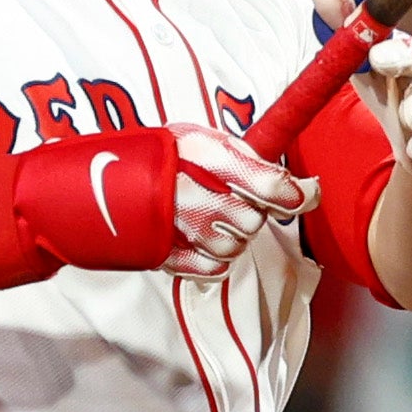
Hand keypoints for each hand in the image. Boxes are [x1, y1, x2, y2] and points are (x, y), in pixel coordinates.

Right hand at [165, 123, 318, 278]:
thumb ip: (251, 162)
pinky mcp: (161, 254)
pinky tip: (200, 239)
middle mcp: (186, 189)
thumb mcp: (206, 141)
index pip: (265, 182)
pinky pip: (212, 269)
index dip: (296, 193)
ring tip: (212, 218)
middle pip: (251, 220)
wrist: (104, 178)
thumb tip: (302, 190)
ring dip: (232, 237)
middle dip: (251, 212)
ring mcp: (171, 225)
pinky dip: (214, 258)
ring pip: (233, 248)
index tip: (308, 193)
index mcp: (200, 152)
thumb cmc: (168, 157)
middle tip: (234, 200)